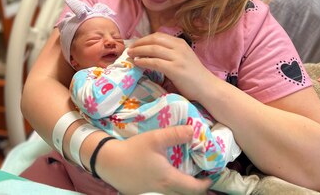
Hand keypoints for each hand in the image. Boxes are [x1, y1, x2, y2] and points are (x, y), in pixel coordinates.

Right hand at [97, 125, 211, 194]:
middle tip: (200, 174)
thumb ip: (175, 134)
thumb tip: (194, 131)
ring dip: (182, 186)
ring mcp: (151, 193)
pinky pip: (161, 192)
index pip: (194, 189)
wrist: (107, 161)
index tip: (211, 175)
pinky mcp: (141, 192)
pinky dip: (170, 186)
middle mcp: (162, 190)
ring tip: (185, 173)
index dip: (206, 184)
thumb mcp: (155, 138)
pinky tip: (165, 173)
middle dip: (196, 187)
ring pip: (173, 193)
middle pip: (185, 194)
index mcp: (169, 179)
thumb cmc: (133, 150)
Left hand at [127, 32, 210, 101]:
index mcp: (180, 43)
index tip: (135, 44)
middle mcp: (179, 47)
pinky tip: (137, 63)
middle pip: (154, 40)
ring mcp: (177, 58)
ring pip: (153, 49)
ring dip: (139, 51)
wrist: (208, 88)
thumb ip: (170, 53)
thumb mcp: (183, 58)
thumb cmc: (194, 76)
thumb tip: (151, 53)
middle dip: (139, 43)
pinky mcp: (175, 69)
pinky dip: (143, 61)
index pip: (158, 36)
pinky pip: (155, 62)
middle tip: (129, 49)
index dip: (144, 39)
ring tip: (130, 55)